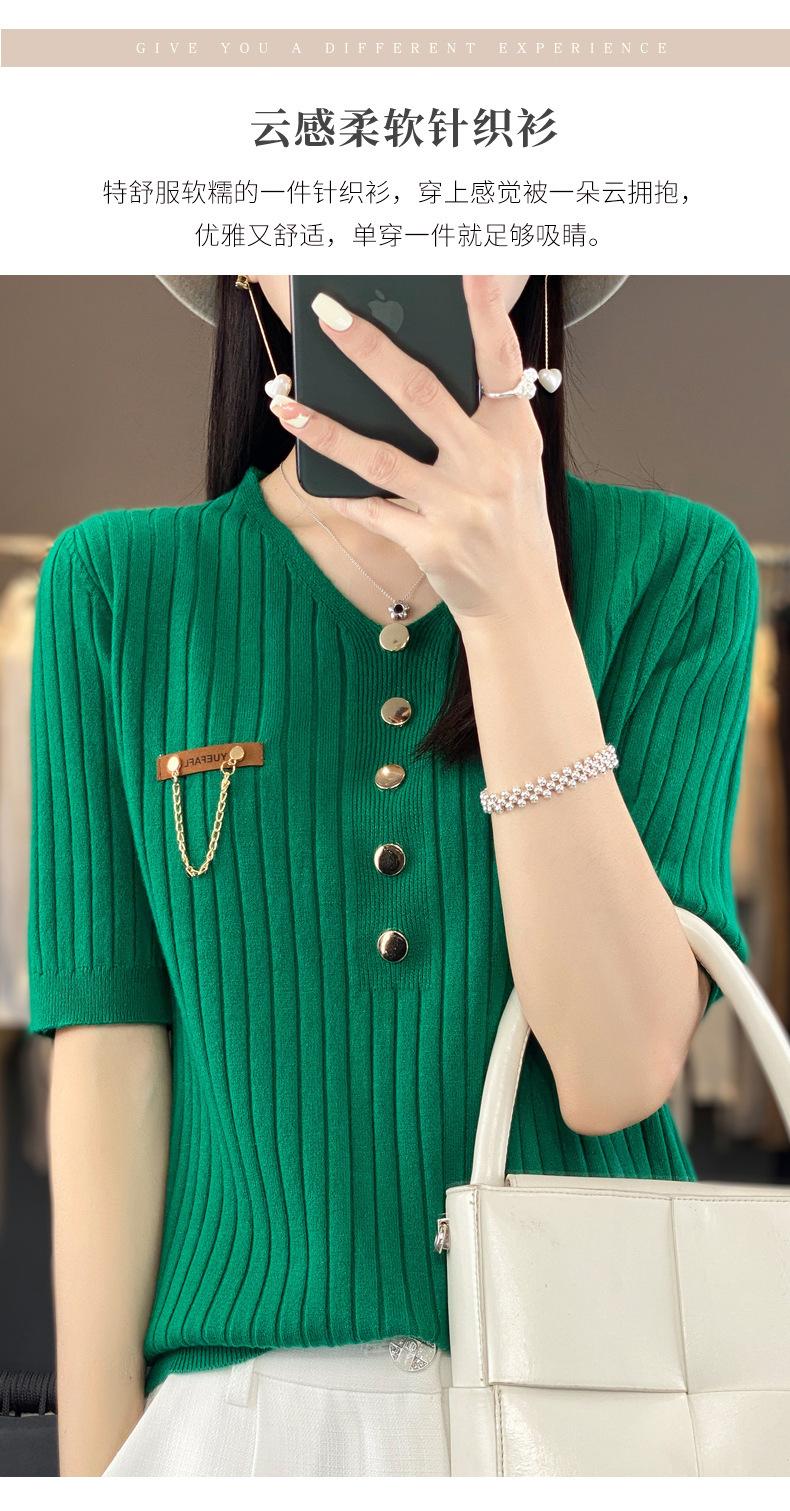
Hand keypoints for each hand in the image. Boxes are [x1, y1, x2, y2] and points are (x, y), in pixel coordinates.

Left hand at [269, 275, 559, 628]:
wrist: (520, 600)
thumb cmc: (511, 518)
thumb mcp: (517, 461)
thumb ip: (483, 415)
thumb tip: (418, 365)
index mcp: (515, 433)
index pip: (499, 361)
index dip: (485, 313)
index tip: (467, 267)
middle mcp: (490, 465)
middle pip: (421, 395)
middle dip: (369, 350)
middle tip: (328, 315)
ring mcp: (460, 507)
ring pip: (381, 458)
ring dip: (327, 429)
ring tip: (287, 403)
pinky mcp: (432, 544)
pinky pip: (373, 510)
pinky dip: (340, 491)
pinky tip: (309, 470)